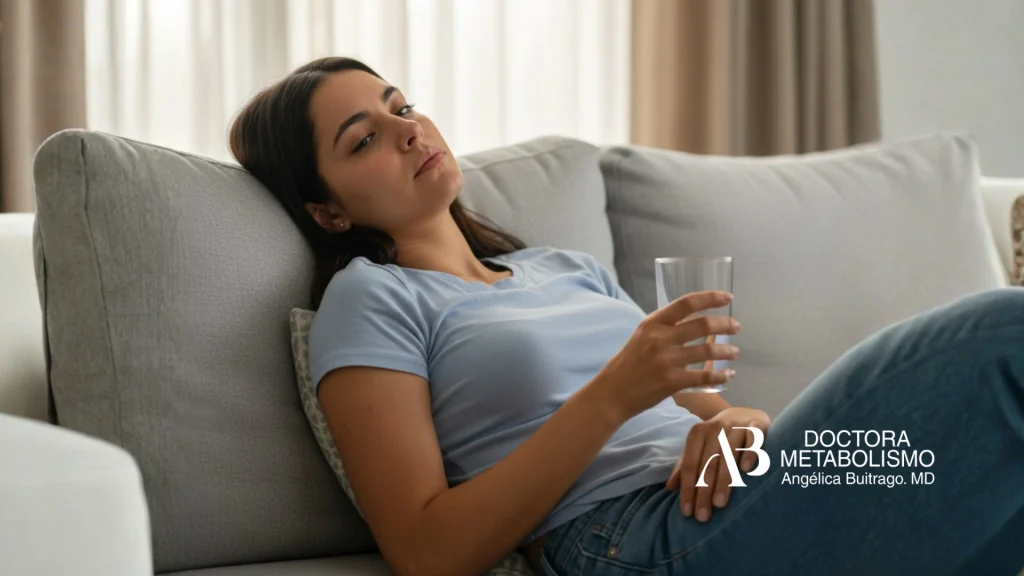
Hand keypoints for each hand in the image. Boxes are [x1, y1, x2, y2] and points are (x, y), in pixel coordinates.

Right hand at [590, 290, 740, 421]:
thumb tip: (690, 321)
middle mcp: (660, 338)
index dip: (710, 298)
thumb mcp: (641, 336)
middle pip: (702, 325)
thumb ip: (663, 328)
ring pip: (707, 351)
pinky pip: (704, 376)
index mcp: (652, 323)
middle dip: (725, 324)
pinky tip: (729, 374)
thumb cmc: (627, 364)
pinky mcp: (672, 381)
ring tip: (735, 352)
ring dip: (727, 351)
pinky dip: (721, 375)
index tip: (727, 297)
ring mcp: (667, 360)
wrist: (612, 393)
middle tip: (736, 326)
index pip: (686, 303)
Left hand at [666, 407, 770, 522]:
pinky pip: (753, 440)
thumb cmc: (719, 437)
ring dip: (723, 480)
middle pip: (708, 463)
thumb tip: (670, 487)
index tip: (687, 512)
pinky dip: (749, 454)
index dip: (688, 488)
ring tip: (720, 503)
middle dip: (704, 491)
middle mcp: (716, 428)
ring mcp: (737, 426)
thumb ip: (686, 466)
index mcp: (698, 433)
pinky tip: (747, 470)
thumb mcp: (699, 447)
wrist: (745, 413)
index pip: (690, 464)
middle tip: (703, 515)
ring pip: (728, 455)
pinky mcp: (757, 426)